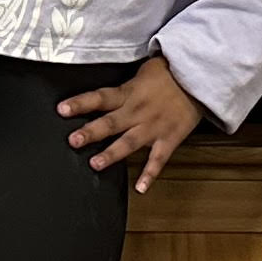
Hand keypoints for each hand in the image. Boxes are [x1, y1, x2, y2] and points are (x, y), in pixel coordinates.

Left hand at [61, 57, 201, 194]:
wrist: (200, 78)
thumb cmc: (171, 73)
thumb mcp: (144, 71)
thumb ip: (125, 85)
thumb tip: (105, 92)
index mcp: (129, 93)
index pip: (100, 97)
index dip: (80, 103)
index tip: (61, 110)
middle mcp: (138, 111)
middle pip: (110, 122)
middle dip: (91, 132)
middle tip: (73, 140)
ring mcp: (153, 127)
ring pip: (129, 143)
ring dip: (112, 154)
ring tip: (95, 164)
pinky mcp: (169, 139)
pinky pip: (158, 160)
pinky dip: (150, 175)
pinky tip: (141, 189)